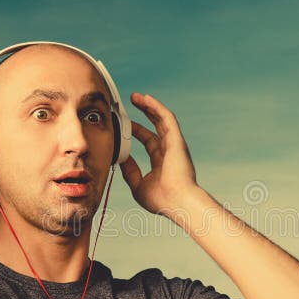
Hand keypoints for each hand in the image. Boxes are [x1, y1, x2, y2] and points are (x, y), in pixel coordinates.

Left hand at [119, 93, 199, 216]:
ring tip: (136, 96)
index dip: (137, 131)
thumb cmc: (161, 199)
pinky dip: (157, 107)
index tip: (124, 124)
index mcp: (162, 162)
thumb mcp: (138, 185)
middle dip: (145, 113)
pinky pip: (167, 118)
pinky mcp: (177, 140)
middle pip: (156, 126)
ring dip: (150, 106)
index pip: (149, 141)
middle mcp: (169, 151)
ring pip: (162, 119)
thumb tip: (121, 158)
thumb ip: (130, 171)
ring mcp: (174, 144)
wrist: (177, 202)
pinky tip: (146, 99)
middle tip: (131, 102)